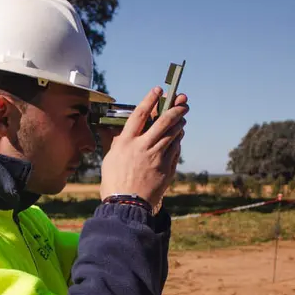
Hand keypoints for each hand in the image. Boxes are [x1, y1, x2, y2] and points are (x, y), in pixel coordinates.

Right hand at [99, 87, 188, 208]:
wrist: (126, 205)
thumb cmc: (114, 183)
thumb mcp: (110, 159)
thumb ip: (118, 144)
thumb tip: (123, 133)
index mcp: (126, 142)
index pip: (140, 114)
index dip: (150, 99)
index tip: (158, 89)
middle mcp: (143, 146)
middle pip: (163, 121)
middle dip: (175, 109)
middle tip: (183, 102)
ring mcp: (156, 157)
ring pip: (173, 134)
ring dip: (179, 123)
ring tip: (183, 117)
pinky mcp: (166, 168)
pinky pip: (175, 150)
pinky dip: (178, 140)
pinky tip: (179, 136)